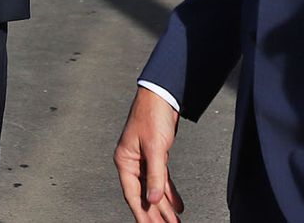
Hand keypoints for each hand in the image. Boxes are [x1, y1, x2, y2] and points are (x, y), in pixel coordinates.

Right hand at [115, 87, 184, 221]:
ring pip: (154, 189)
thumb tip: (154, 199)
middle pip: (144, 195)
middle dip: (155, 214)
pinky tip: (177, 204)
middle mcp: (133, 162)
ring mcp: (144, 159)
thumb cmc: (152, 114)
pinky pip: (161, 180)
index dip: (142, 214)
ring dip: (164, 206)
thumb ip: (155, 175)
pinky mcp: (156, 156)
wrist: (162, 95)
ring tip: (174, 222)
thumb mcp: (155, 148)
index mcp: (125, 160)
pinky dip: (170, 192)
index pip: (133, 194)